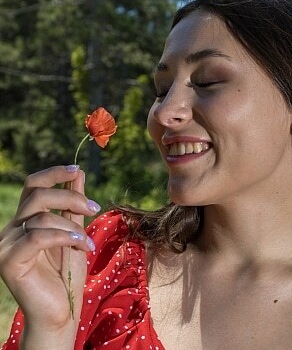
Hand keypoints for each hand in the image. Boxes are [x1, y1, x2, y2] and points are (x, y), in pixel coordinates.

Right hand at [0, 166, 99, 337]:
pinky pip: (38, 237)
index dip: (53, 173)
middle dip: (70, 197)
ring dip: (73, 226)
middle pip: (38, 195)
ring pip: (42, 217)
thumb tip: (78, 172)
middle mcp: (12, 229)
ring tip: (88, 242)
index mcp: (25, 220)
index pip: (33, 186)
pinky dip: (65, 237)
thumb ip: (73, 204)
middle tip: (94, 207)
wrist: (61, 310)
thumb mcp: (74, 230)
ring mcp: (7, 244)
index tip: (77, 169)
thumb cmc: (67, 272)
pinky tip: (82, 246)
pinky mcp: (9, 260)